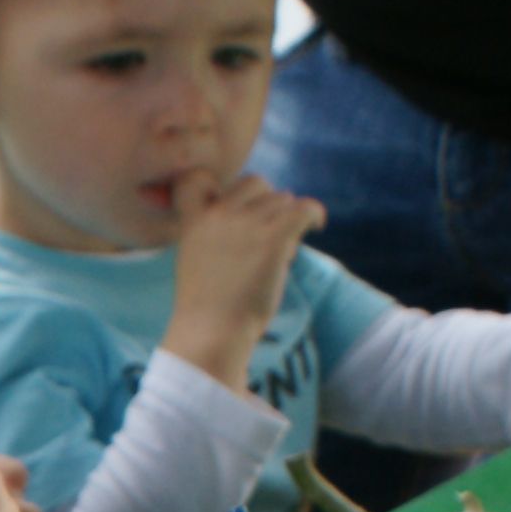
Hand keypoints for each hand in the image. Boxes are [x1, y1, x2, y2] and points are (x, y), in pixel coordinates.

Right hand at [163, 173, 321, 393]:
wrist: (212, 333)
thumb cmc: (206, 310)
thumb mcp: (194, 262)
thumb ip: (212, 236)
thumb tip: (253, 222)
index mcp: (193, 221)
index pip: (196, 178)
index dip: (219, 185)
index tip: (234, 204)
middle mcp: (218, 214)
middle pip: (255, 183)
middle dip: (267, 204)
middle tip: (269, 235)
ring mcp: (246, 223)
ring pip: (283, 200)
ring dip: (287, 221)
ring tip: (282, 252)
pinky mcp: (273, 236)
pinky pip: (304, 208)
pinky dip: (314, 215)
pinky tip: (317, 226)